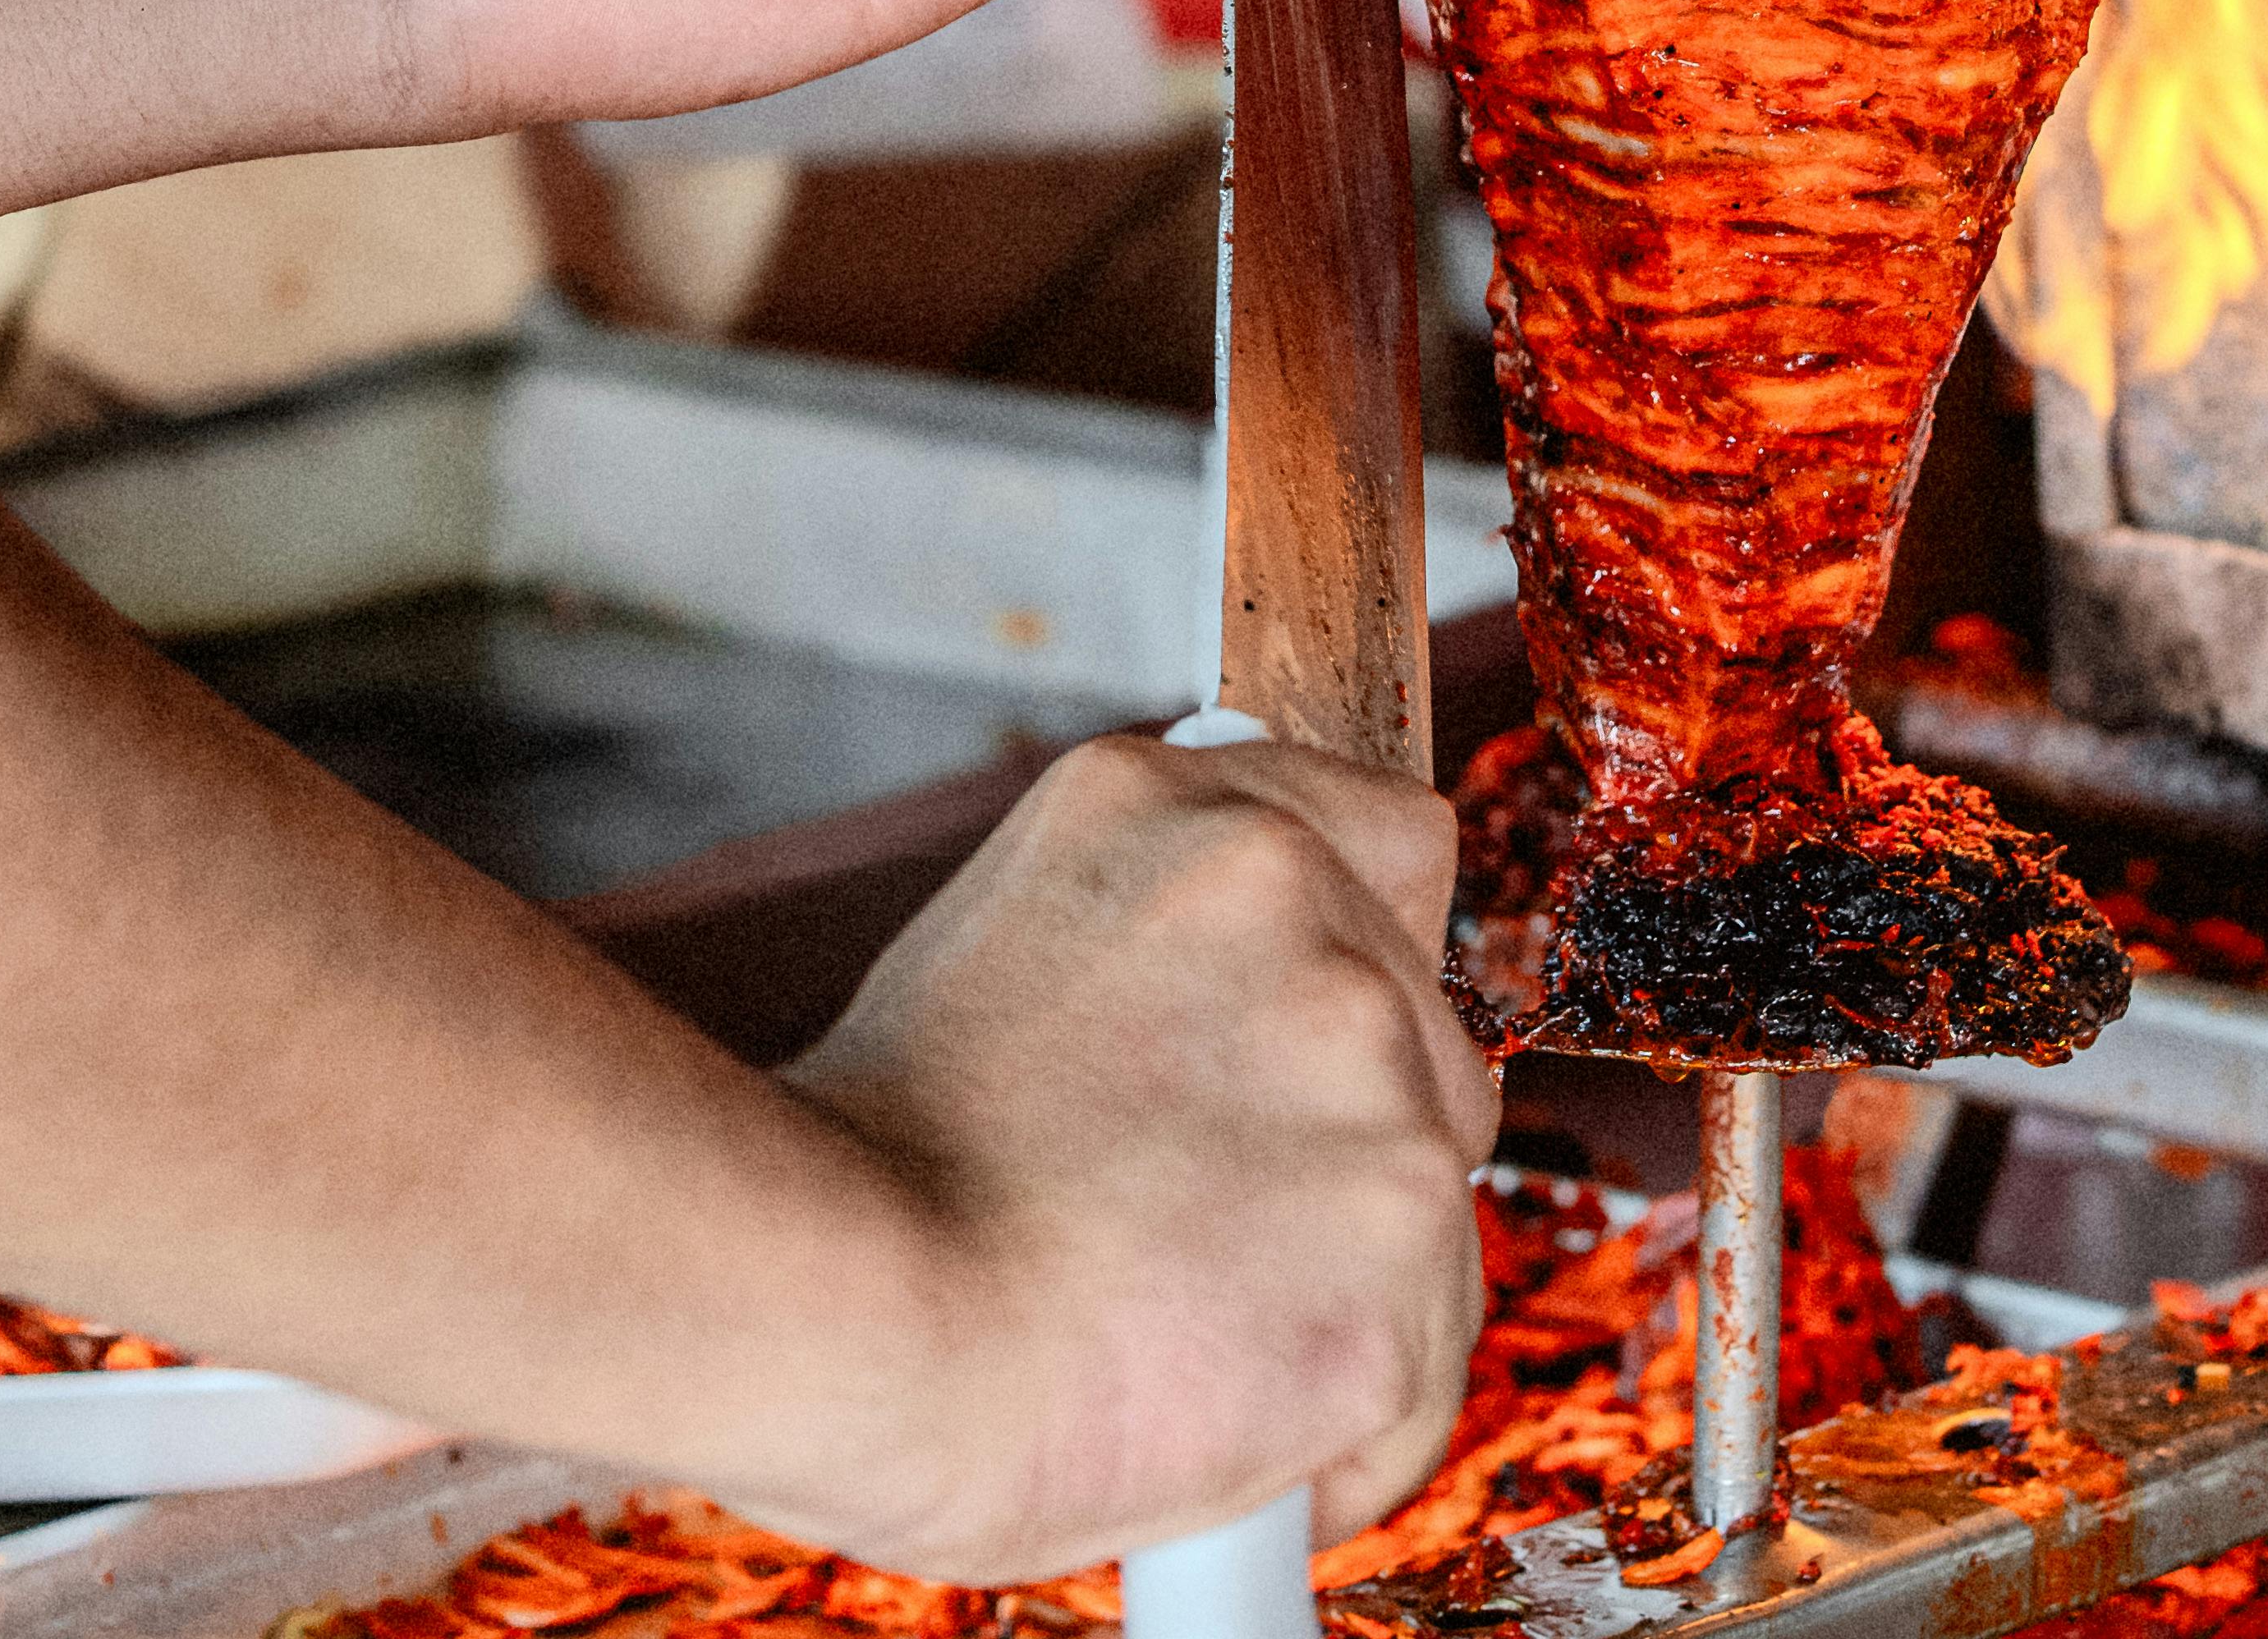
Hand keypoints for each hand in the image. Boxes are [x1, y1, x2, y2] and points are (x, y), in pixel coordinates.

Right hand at [765, 728, 1495, 1578]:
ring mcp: (1367, 1074)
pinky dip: (1337, 1434)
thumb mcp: (1001, 946)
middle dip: (1344, 1152)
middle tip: (1200, 1243)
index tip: (1301, 1062)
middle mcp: (1297, 906)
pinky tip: (1219, 1451)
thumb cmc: (865, 1177)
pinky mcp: (1398, 1250)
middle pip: (1426, 1046)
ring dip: (1335, 1297)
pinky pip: (1415, 1376)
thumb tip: (1217, 1026)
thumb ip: (1149, 947)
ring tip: (1176, 1356)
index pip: (1393, 844)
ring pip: (1427, 1217)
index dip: (1366, 961)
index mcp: (1184, 817)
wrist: (840, 1305)